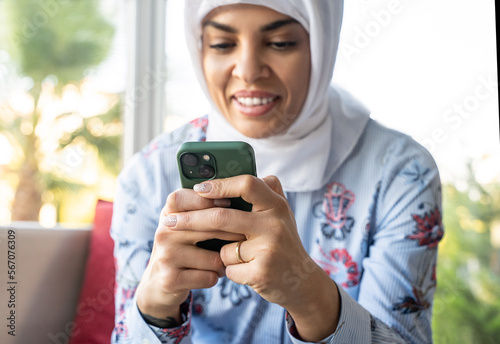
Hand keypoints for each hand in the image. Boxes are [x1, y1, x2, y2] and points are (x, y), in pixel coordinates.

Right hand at [136, 188, 244, 322]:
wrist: (161, 283)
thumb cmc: (185, 247)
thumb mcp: (187, 225)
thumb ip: (204, 210)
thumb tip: (241, 196)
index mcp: (169, 213)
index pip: (184, 197)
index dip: (208, 199)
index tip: (229, 203)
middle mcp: (164, 232)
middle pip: (207, 226)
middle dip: (232, 232)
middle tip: (246, 235)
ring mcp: (166, 256)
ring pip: (214, 257)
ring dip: (226, 261)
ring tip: (226, 260)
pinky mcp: (171, 279)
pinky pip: (209, 276)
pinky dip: (217, 276)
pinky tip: (214, 274)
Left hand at [168, 175, 339, 339]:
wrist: (302, 283)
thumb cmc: (284, 243)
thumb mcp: (281, 214)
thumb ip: (266, 191)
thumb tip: (239, 170)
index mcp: (277, 205)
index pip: (247, 184)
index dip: (220, 185)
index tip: (198, 188)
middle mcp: (275, 224)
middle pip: (222, 217)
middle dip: (189, 220)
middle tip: (168, 221)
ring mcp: (269, 249)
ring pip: (223, 247)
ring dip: (221, 253)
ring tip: (241, 255)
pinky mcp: (262, 273)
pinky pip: (229, 268)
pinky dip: (231, 270)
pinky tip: (247, 270)